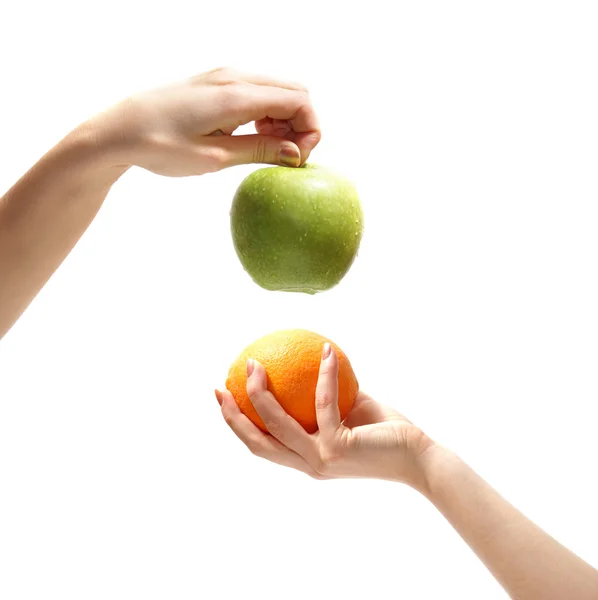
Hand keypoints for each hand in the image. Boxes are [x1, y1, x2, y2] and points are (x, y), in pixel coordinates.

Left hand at [95, 67, 320, 175]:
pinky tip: (252, 137)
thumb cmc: (159, 146)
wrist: (118, 131)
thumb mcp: (213, 158)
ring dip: (284, 120)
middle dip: (302, 124)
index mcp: (236, 94)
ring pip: (278, 90)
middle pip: (294, 91)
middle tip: (286, 156)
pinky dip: (267, 114)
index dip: (310, 130)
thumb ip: (259, 151)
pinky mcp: (216, 84)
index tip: (298, 159)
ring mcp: (225, 77)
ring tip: (267, 150)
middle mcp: (234, 77)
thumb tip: (295, 153)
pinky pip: (257, 93)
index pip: (299, 100)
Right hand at [216, 344, 433, 489]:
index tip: (224, 399)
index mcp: (307, 458)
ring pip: (278, 426)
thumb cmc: (386, 434)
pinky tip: (325, 352)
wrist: (419, 458)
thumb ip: (328, 396)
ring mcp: (322, 459)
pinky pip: (324, 403)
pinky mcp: (339, 448)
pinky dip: (323, 375)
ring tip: (255, 364)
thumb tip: (310, 363)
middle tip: (222, 387)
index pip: (263, 445)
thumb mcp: (350, 412)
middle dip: (234, 417)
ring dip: (261, 394)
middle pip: (257, 443)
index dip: (238, 426)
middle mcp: (309, 464)